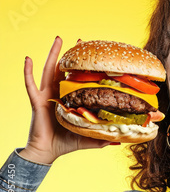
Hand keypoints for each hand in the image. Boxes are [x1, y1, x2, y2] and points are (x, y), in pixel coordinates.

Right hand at [19, 36, 114, 163]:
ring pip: (50, 70)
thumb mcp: (89, 139)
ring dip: (53, 54)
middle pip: (66, 70)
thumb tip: (120, 140)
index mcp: (71, 100)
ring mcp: (47, 96)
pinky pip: (30, 84)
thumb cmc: (66, 143)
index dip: (85, 68)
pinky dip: (28, 72)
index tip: (94, 54)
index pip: (79, 80)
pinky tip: (28, 59)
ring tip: (58, 39)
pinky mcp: (37, 101)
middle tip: (79, 39)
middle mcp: (59, 94)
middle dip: (72, 55)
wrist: (47, 152)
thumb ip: (103, 138)